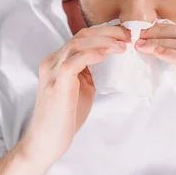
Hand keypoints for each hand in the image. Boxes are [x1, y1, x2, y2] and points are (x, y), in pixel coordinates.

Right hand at [22, 25, 128, 166]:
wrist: (46, 142)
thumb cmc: (65, 116)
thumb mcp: (82, 87)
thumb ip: (90, 71)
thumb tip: (110, 58)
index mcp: (58, 60)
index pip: (82, 36)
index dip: (105, 32)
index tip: (126, 35)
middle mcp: (52, 61)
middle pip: (81, 35)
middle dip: (108, 32)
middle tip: (129, 35)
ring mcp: (52, 72)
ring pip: (77, 44)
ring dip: (103, 41)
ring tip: (123, 45)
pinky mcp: (56, 84)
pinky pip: (73, 62)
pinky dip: (90, 54)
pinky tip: (105, 54)